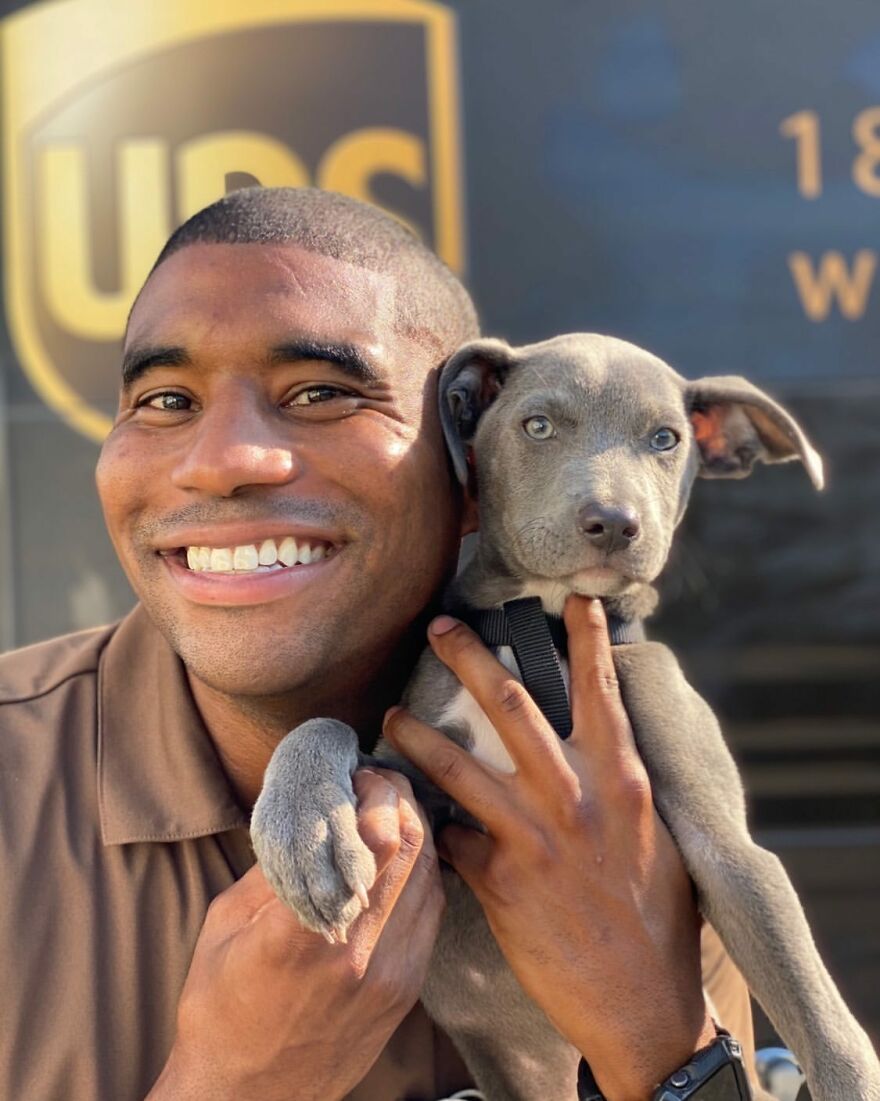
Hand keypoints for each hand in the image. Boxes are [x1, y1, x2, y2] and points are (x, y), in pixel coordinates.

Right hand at [147, 770, 443, 1100]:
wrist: (249, 1098)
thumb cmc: (222, 1007)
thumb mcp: (227, 922)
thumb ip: (278, 863)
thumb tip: (318, 806)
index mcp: (302, 934)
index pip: (369, 841)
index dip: (372, 792)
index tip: (356, 773)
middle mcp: (358, 954)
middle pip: (412, 847)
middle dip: (399, 797)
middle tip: (375, 781)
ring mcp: (391, 976)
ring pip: (430, 873)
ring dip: (415, 829)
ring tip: (386, 812)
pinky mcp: (408, 991)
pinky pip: (432, 910)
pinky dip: (421, 871)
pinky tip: (399, 858)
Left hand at [383, 596, 713, 1100]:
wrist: (640, 1000)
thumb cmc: (655, 917)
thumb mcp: (654, 836)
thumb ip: (621, 786)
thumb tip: (601, 742)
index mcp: (621, 778)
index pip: (600, 689)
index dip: (587, 635)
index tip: (570, 595)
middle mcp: (574, 796)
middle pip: (509, 706)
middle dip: (467, 656)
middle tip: (437, 626)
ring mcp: (532, 836)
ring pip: (455, 765)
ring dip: (416, 736)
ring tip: (389, 717)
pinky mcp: (498, 880)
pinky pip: (449, 836)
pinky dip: (426, 823)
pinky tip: (402, 813)